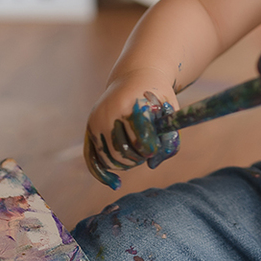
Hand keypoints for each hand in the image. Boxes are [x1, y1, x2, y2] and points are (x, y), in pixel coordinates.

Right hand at [84, 74, 180, 189]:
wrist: (135, 76)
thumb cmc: (157, 96)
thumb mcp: (170, 111)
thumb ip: (170, 138)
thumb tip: (153, 165)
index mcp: (131, 104)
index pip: (141, 139)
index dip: (152, 149)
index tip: (156, 147)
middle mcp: (109, 112)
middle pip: (124, 152)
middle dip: (139, 158)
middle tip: (148, 152)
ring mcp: (96, 121)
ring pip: (109, 159)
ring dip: (126, 165)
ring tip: (138, 156)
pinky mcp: (90, 129)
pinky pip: (93, 159)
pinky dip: (104, 174)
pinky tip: (117, 184)